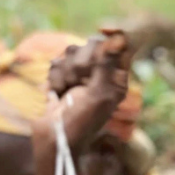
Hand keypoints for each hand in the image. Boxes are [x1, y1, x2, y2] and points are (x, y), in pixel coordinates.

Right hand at [32, 31, 132, 155]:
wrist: (54, 139)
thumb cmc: (81, 123)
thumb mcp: (98, 95)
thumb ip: (107, 65)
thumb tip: (119, 38)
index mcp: (117, 80)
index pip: (120, 46)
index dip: (111, 39)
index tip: (101, 34)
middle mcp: (102, 76)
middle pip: (92, 45)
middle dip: (80, 63)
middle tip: (77, 84)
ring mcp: (82, 76)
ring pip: (71, 52)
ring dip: (65, 74)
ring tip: (65, 94)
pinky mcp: (64, 78)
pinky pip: (57, 63)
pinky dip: (54, 79)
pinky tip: (56, 95)